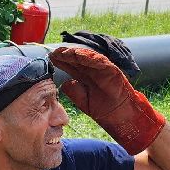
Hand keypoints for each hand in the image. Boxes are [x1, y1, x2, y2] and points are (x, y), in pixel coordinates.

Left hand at [50, 45, 165, 153]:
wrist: (119, 117)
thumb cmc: (103, 109)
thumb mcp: (83, 101)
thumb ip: (74, 92)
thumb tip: (64, 83)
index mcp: (85, 77)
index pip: (71, 66)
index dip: (61, 61)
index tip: (50, 58)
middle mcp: (93, 71)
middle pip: (77, 60)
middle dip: (66, 55)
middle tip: (54, 52)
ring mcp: (103, 70)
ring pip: (88, 58)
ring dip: (76, 54)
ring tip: (66, 52)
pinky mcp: (113, 71)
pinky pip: (102, 62)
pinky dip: (91, 58)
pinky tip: (80, 55)